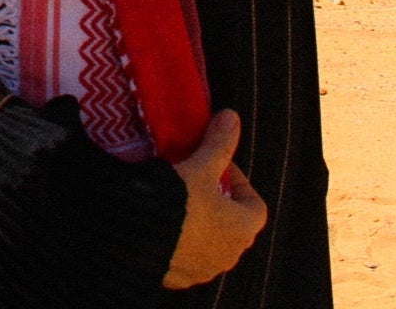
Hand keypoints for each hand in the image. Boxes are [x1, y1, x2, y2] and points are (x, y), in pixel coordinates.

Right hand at [163, 109, 266, 289]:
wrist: (140, 236)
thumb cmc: (180, 201)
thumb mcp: (201, 167)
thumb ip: (219, 144)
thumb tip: (232, 117)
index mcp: (243, 229)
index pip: (255, 205)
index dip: (239, 182)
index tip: (218, 166)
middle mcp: (230, 255)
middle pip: (233, 225)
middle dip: (219, 203)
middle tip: (196, 181)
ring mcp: (205, 270)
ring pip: (211, 243)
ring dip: (201, 225)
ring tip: (176, 200)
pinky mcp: (180, 278)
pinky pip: (186, 257)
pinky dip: (180, 241)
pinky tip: (161, 223)